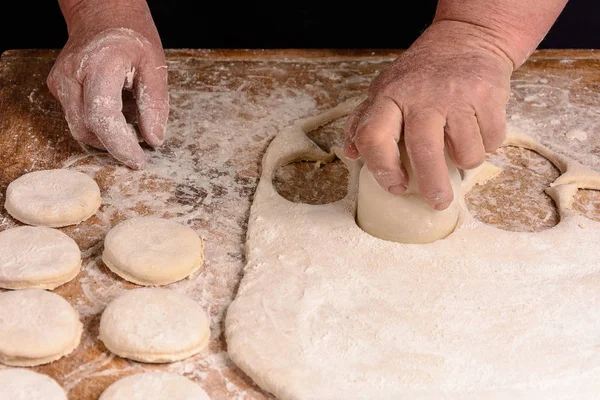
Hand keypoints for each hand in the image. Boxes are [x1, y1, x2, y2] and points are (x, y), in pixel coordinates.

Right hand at [47, 0, 167, 168]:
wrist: (102, 12)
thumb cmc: (132, 36)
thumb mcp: (155, 65)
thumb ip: (155, 104)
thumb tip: (154, 139)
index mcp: (100, 65)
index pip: (103, 116)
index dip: (121, 144)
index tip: (139, 160)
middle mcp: (72, 74)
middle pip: (87, 128)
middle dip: (115, 144)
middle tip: (141, 144)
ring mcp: (59, 81)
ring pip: (79, 127)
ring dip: (106, 135)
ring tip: (131, 121)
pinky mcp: (56, 87)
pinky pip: (76, 117)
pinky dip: (98, 123)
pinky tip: (116, 109)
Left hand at [344, 21, 512, 209]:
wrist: (467, 38)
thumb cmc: (421, 74)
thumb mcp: (385, 89)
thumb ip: (364, 121)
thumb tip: (351, 153)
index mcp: (389, 96)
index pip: (373, 138)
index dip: (382, 170)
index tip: (396, 186)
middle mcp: (421, 96)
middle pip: (424, 154)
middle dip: (432, 186)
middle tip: (437, 201)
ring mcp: (457, 95)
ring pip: (466, 153)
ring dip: (466, 161)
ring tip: (461, 147)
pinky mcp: (488, 96)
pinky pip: (491, 141)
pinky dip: (487, 143)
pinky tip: (477, 128)